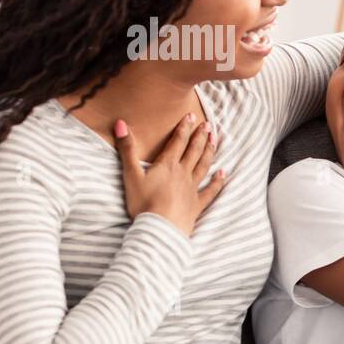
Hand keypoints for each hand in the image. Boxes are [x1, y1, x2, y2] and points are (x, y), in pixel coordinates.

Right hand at [116, 114, 226, 237]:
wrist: (161, 228)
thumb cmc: (143, 203)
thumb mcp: (131, 174)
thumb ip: (127, 149)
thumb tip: (120, 123)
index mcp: (167, 166)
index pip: (177, 142)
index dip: (184, 128)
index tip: (191, 115)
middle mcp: (183, 174)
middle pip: (194, 151)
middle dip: (200, 136)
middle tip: (208, 125)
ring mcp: (192, 189)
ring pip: (204, 166)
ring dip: (209, 152)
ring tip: (215, 140)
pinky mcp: (197, 204)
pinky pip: (211, 190)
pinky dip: (218, 181)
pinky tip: (223, 174)